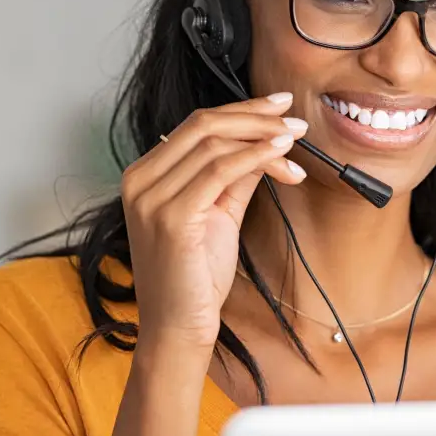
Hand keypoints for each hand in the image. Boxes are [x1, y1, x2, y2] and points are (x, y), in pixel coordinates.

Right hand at [120, 92, 306, 348]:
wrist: (178, 329)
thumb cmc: (194, 278)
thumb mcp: (218, 214)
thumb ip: (236, 176)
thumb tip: (268, 141)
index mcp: (145, 175)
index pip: (195, 124)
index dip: (241, 110)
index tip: (277, 106)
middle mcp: (140, 180)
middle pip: (203, 124)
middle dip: (255, 117)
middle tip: (293, 118)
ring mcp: (151, 198)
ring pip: (214, 143)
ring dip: (262, 137)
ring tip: (295, 141)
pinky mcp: (170, 216)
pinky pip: (220, 171)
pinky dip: (256, 157)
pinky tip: (282, 156)